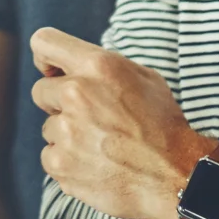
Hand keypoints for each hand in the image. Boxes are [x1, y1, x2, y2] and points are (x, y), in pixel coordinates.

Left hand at [31, 28, 206, 218]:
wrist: (177, 176)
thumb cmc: (163, 125)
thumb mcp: (143, 78)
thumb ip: (101, 67)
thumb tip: (68, 66)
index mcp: (97, 66)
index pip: (43, 42)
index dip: (45, 59)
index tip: (53, 73)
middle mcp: (76, 94)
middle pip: (41, 91)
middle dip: (59, 103)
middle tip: (91, 119)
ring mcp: (66, 131)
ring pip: (49, 128)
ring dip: (68, 136)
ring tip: (102, 146)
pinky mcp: (60, 164)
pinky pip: (50, 157)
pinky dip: (68, 163)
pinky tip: (97, 165)